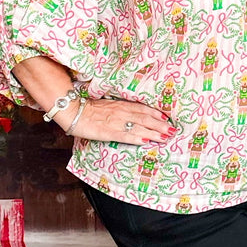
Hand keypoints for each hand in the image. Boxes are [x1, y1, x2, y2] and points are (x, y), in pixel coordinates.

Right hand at [57, 96, 174, 145]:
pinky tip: (147, 141)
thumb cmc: (89, 109)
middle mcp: (122, 112)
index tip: (167, 119)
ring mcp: (117, 122)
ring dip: (154, 132)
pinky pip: (126, 135)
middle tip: (173, 130)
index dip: (157, 114)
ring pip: (140, 126)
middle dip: (161, 125)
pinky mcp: (109, 132)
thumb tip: (133, 115)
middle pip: (146, 118)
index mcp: (122, 105)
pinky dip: (138, 138)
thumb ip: (121, 109)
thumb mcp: (108, 106)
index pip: (144, 109)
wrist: (73, 111)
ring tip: (166, 137)